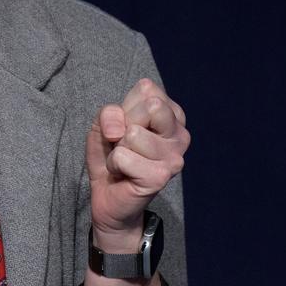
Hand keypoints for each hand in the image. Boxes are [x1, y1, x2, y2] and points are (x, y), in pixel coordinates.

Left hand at [85, 78, 188, 246]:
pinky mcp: (161, 177)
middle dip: (125, 123)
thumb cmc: (112, 155)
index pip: (147, 89)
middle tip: (125, 144)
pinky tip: (124, 173)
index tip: (126, 127)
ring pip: (134, 133)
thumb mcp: (104, 124)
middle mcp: (180, 134)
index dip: (126, 107)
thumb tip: (119, 130)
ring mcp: (174, 157)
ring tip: (125, 160)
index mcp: (173, 115)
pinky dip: (114, 164)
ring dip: (118, 147)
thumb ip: (109, 113)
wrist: (108, 196)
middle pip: (151, 105)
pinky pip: (123, 156)